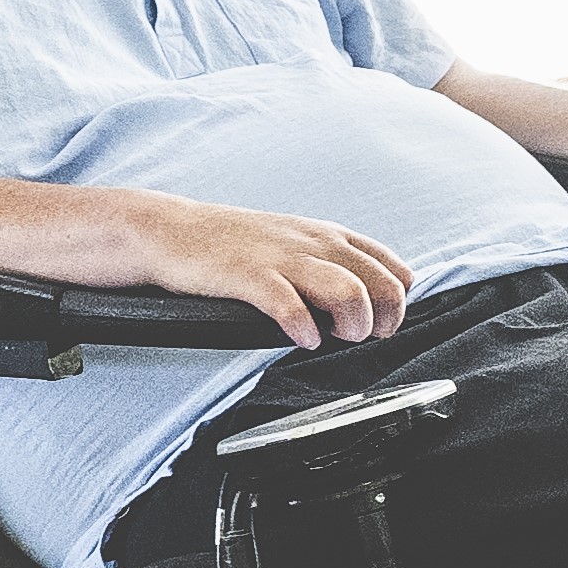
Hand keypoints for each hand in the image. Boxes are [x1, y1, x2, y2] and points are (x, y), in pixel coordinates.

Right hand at [117, 194, 418, 345]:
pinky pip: (292, 306)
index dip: (395, 305)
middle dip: (382, 321)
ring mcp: (284, 258)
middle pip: (384, 285)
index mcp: (330, 236)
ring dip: (352, 326)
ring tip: (331, 337)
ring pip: (350, 293)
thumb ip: (331, 264)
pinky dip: (304, 329)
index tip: (375, 324)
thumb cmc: (233, 244)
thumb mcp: (295, 242)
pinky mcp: (250, 276)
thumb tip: (366, 303)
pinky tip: (300, 337)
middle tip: (356, 337)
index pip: (395, 270)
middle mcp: (315, 243)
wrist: (172, 230)